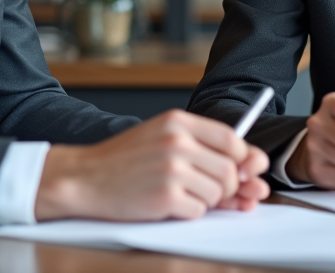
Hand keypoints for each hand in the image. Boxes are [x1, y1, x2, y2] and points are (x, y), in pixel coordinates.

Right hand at [34, 110, 269, 221]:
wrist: (85, 178)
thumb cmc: (125, 160)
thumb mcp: (161, 136)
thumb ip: (201, 144)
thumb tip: (249, 165)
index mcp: (178, 122)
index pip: (231, 139)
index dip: (242, 159)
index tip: (240, 170)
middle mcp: (177, 141)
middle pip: (230, 170)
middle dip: (225, 187)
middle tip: (206, 189)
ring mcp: (172, 169)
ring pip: (217, 192)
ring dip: (205, 201)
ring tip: (180, 194)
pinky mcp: (165, 196)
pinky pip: (198, 211)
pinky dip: (188, 213)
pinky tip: (168, 204)